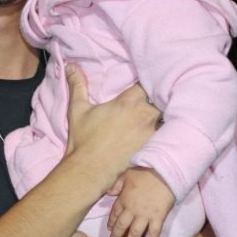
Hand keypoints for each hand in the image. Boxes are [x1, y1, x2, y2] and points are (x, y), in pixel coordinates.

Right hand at [64, 64, 159, 191]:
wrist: (89, 170)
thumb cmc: (84, 140)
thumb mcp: (78, 110)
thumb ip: (77, 85)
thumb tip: (70, 66)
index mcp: (128, 102)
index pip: (148, 84)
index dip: (148, 83)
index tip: (145, 85)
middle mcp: (144, 115)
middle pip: (161, 100)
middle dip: (158, 100)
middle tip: (154, 101)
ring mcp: (151, 133)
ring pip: (166, 118)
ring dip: (163, 117)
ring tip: (159, 118)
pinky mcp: (154, 149)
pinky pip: (166, 137)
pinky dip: (164, 135)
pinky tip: (161, 137)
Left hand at [107, 167, 174, 236]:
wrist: (164, 173)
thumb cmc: (145, 172)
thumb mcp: (126, 175)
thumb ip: (116, 185)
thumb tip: (108, 192)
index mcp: (123, 199)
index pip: (114, 214)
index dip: (111, 222)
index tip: (110, 229)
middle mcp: (132, 210)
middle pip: (122, 226)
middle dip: (116, 236)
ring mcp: (145, 215)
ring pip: (135, 233)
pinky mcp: (158, 217)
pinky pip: (154, 232)